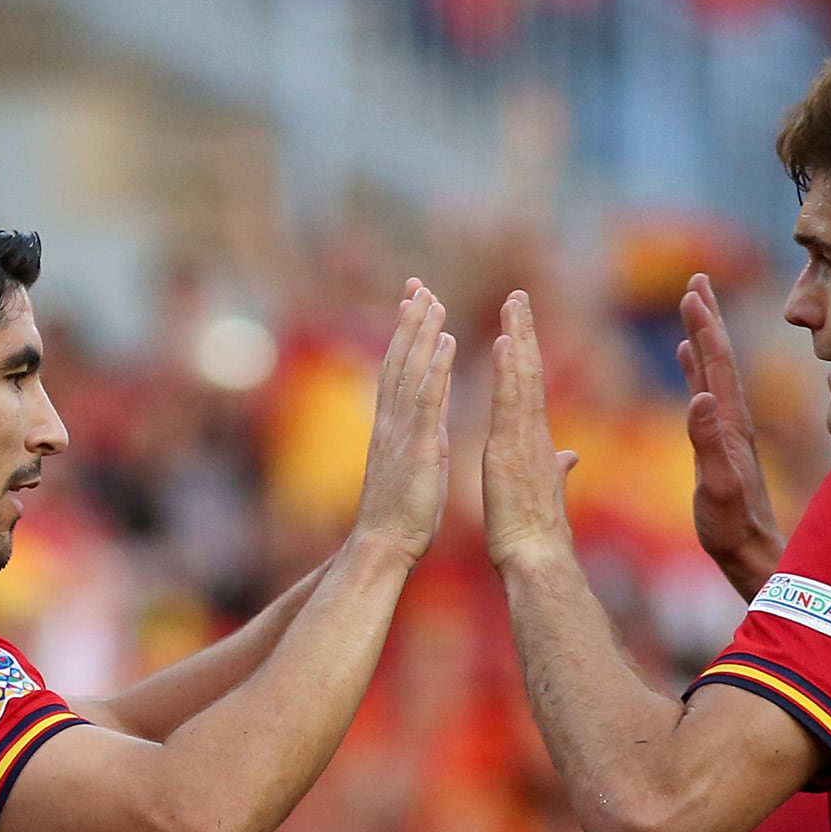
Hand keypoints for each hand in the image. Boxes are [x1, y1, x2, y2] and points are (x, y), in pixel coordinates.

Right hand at [346, 280, 457, 564]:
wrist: (383, 546)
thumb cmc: (402, 515)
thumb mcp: (419, 461)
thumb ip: (428, 427)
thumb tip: (439, 400)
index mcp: (393, 427)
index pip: (398, 371)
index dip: (405, 336)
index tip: (413, 304)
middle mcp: (391, 422)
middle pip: (398, 361)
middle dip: (408, 321)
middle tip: (418, 285)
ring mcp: (401, 431)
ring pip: (409, 370)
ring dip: (421, 333)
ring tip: (432, 299)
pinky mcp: (417, 445)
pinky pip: (427, 398)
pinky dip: (436, 366)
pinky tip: (447, 339)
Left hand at [481, 290, 579, 577]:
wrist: (536, 557)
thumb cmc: (535, 531)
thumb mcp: (545, 490)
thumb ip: (558, 468)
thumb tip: (570, 457)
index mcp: (534, 440)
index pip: (530, 387)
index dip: (526, 354)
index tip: (518, 325)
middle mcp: (533, 431)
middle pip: (530, 371)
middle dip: (524, 331)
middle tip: (518, 295)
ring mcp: (524, 438)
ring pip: (523, 377)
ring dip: (517, 337)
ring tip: (513, 302)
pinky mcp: (510, 449)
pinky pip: (510, 401)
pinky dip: (507, 369)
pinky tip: (503, 342)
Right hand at [676, 272, 782, 594]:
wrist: (753, 550)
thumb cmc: (732, 525)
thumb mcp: (716, 485)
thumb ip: (707, 443)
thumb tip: (698, 398)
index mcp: (730, 422)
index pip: (717, 364)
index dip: (706, 326)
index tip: (694, 290)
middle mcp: (732, 419)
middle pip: (719, 357)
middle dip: (707, 318)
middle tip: (697, 281)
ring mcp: (727, 430)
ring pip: (713, 372)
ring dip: (703, 338)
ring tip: (693, 308)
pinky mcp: (720, 443)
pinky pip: (706, 394)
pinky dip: (697, 370)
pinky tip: (689, 361)